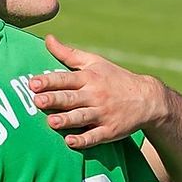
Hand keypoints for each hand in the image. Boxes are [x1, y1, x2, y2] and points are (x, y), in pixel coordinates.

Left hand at [29, 34, 167, 148]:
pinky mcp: (111, 130)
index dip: (49, 81)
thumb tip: (47, 39)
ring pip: (82, 117)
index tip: (33, 83)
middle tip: (36, 101)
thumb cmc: (114, 78)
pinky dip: (84, 140)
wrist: (148, 98)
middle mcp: (95, 95)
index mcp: (89, 78)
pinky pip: (96, 136)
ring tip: (52, 122)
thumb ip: (68, 53)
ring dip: (67, 120)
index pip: (66, 79)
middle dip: (54, 99)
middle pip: (71, 98)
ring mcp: (103, 114)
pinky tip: (70, 142)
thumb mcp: (94, 62)